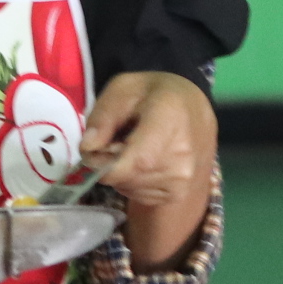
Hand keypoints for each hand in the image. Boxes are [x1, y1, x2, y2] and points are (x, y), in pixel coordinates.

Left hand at [80, 71, 217, 270]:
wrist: (194, 107)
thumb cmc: (155, 94)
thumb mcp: (124, 88)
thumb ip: (103, 115)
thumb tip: (88, 149)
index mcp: (170, 119)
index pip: (136, 160)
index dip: (105, 163)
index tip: (95, 150)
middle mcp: (183, 156)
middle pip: (126, 176)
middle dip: (108, 163)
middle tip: (115, 141)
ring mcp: (184, 179)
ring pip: (129, 187)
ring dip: (120, 172)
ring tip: (134, 148)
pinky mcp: (180, 194)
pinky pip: (139, 195)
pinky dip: (132, 181)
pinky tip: (144, 161)